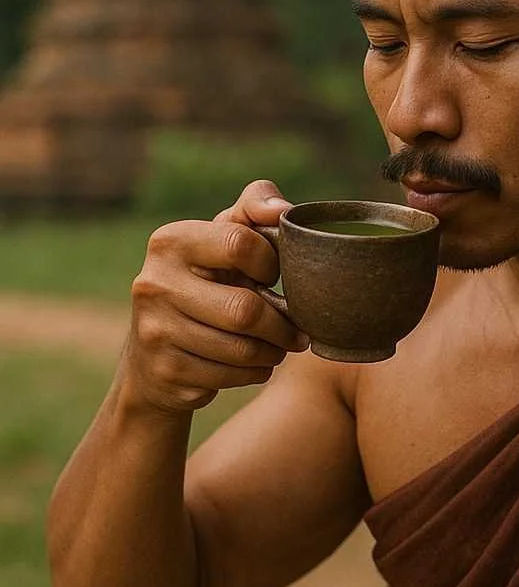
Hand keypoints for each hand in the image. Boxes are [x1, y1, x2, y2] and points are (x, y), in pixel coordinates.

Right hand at [124, 178, 308, 414]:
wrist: (153, 356)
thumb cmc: (205, 285)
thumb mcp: (220, 242)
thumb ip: (252, 211)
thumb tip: (283, 210)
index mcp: (171, 241)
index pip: (241, 244)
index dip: (271, 263)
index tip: (274, 276)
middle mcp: (154, 283)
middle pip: (244, 309)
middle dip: (281, 325)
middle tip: (297, 332)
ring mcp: (155, 329)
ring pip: (242, 349)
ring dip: (273, 352)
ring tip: (279, 347)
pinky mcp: (165, 371)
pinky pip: (230, 376)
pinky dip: (255, 373)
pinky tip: (255, 365)